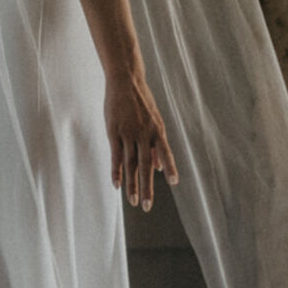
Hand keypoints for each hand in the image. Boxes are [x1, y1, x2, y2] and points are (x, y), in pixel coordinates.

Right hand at [105, 72, 178, 212]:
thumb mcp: (154, 120)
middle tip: (147, 206)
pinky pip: (115, 155)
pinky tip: (117, 184)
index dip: (169, 166)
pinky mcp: (114, 132)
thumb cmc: (141, 102)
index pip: (165, 151)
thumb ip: (157, 145)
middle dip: (147, 186)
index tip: (174, 182)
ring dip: (131, 184)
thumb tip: (160, 168)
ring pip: (130, 164)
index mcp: (157, 130)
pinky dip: (116, 171)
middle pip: (146, 164)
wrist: (125, 81)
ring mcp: (128, 133)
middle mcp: (144, 133)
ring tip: (133, 201)